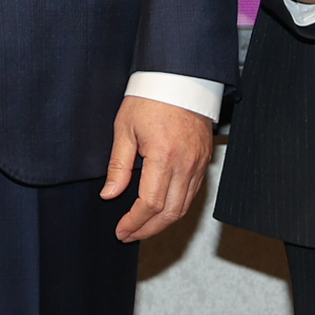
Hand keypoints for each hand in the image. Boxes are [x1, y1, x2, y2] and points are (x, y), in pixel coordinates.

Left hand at [102, 96, 212, 243]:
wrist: (181, 78)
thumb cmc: (150, 99)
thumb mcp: (125, 129)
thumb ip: (118, 166)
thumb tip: (109, 195)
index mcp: (163, 156)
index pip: (150, 204)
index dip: (134, 222)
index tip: (121, 230)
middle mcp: (185, 164)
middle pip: (170, 213)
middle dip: (147, 230)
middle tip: (129, 235)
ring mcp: (199, 164)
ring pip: (183, 207)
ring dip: (162, 223)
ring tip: (142, 228)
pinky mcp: (204, 161)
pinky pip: (192, 194)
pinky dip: (176, 208)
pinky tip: (161, 210)